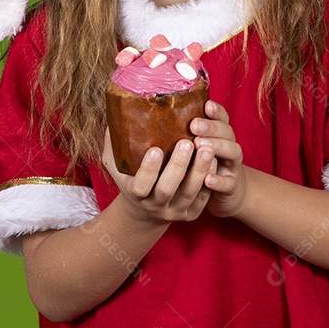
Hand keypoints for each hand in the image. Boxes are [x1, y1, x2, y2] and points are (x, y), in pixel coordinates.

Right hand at [102, 127, 216, 224]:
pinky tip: (214, 161)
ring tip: (207, 149)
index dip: (148, 169)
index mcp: (135, 193)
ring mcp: (174, 211)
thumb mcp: (116, 165)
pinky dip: (209, 181)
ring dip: (199, 171)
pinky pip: (202, 199)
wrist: (144, 212)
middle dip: (178, 166)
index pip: (140, 185)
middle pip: (167, 189)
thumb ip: (114, 143)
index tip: (156, 149)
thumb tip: (116, 113)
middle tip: (188, 143)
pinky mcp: (191, 214)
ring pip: (189, 193)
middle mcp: (154, 205)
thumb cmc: (130, 178)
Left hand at [192, 100, 247, 217]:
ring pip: (233, 152)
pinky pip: (229, 182)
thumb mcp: (195, 147)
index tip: (205, 105)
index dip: (216, 111)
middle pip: (227, 132)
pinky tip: (207, 179)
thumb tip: (155, 118)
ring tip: (199, 145)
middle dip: (211, 127)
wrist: (226, 190)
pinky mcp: (233, 186)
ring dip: (218, 147)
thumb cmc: (201, 164)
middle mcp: (229, 145)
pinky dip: (219, 181)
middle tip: (194, 125)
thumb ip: (183, 133)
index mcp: (220, 134)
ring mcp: (233, 165)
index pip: (222, 118)